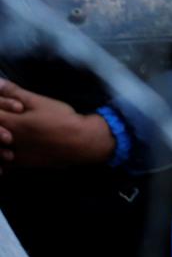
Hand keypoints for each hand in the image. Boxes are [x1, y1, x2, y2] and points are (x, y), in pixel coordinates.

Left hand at [0, 79, 115, 170]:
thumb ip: (15, 93)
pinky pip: (4, 164)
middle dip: (0, 122)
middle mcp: (7, 140)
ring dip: (0, 141)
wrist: (79, 142)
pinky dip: (3, 158)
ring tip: (8, 135)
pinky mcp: (21, 163)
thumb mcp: (40, 101)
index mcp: (10, 122)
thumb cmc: (61, 119)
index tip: (10, 107)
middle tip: (8, 117)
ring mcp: (13, 154)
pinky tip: (9, 152)